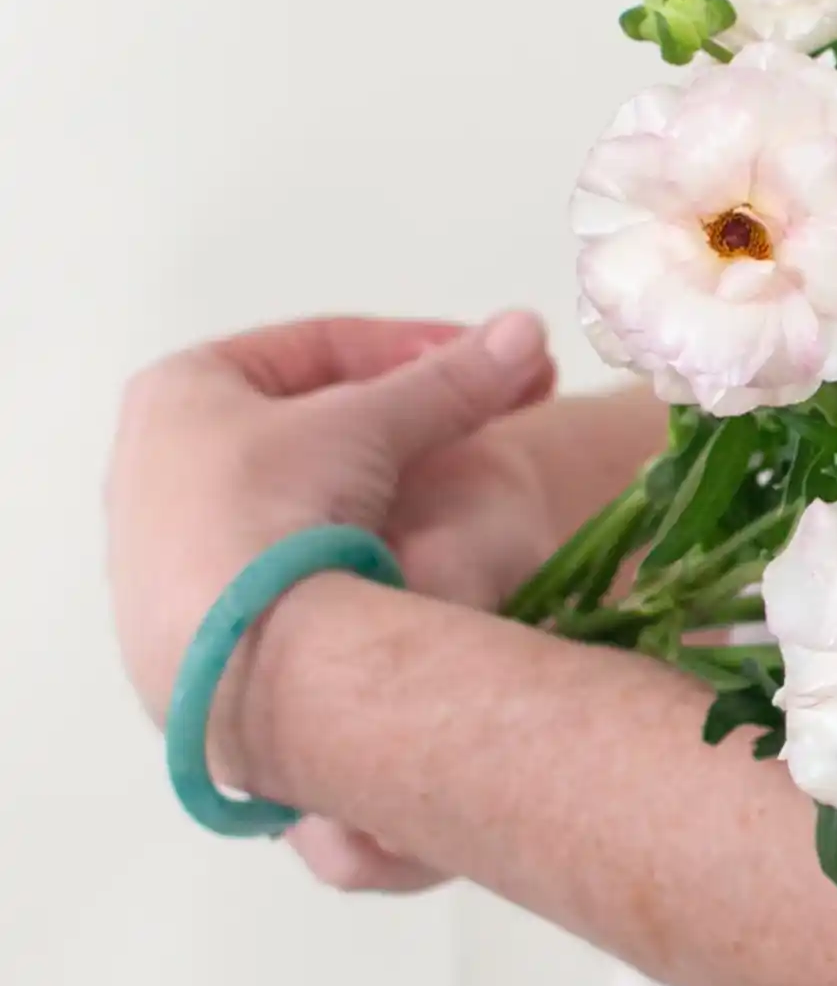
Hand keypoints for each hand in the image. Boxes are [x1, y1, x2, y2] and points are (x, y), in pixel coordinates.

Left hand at [108, 311, 558, 889]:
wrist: (225, 656)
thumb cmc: (273, 508)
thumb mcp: (372, 425)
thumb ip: (451, 379)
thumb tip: (529, 329)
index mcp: (180, 387)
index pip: (321, 346)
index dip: (417, 348)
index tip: (489, 364)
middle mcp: (157, 459)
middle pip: (317, 418)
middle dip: (408, 419)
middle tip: (486, 420)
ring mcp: (170, 545)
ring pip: (307, 490)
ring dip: (384, 483)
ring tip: (458, 494)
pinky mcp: (195, 616)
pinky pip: (292, 556)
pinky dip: (350, 544)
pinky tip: (400, 565)